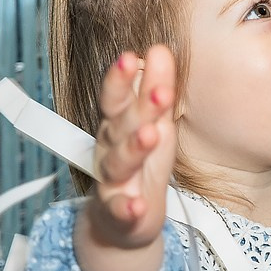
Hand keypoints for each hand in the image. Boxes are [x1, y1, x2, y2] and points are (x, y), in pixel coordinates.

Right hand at [74, 46, 176, 270]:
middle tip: (161, 91)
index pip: (116, 96)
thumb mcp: (151, 123)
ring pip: (118, 163)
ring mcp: (111, 181)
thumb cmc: (139, 164)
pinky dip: (127, 208)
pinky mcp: (118, 213)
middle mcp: (109, 148)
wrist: (123, 221)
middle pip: (120, 124)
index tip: (133, 55)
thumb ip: (155, 89)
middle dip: (139, 107)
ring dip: (133, 148)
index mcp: (117, 124)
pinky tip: (138, 205)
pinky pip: (120, 210)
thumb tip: (159, 49)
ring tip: (151, 135)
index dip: (121, 77)